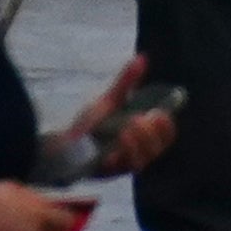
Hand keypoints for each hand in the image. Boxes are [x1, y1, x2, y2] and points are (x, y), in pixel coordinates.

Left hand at [62, 57, 176, 177]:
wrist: (63, 142)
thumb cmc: (91, 123)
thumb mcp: (111, 100)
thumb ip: (127, 82)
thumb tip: (142, 58)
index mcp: (143, 137)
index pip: (166, 136)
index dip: (167, 126)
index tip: (160, 113)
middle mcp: (138, 153)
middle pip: (157, 149)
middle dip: (152, 133)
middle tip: (142, 118)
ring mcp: (123, 165)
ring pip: (142, 160)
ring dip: (138, 143)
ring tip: (129, 127)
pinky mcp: (108, 173)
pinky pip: (120, 168)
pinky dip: (121, 154)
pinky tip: (118, 142)